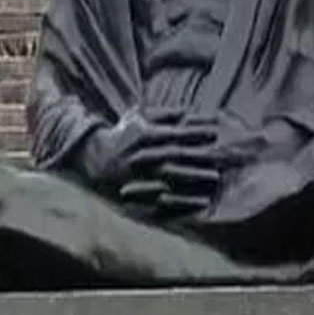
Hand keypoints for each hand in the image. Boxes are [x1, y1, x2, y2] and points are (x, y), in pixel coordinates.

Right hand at [76, 109, 219, 213]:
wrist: (91, 159)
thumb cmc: (123, 134)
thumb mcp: (139, 117)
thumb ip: (165, 114)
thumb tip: (190, 111)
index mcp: (143, 136)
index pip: (173, 134)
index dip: (194, 133)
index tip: (214, 132)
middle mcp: (140, 155)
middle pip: (172, 155)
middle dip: (197, 156)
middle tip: (220, 157)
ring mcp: (136, 176)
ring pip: (167, 177)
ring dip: (192, 177)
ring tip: (214, 177)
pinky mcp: (134, 194)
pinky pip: (158, 200)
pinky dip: (178, 202)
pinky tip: (198, 203)